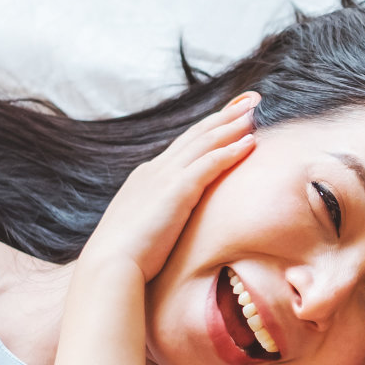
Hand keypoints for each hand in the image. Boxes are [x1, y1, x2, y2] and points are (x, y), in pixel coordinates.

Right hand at [79, 92, 258, 278]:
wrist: (109, 265)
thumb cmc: (125, 257)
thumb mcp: (142, 227)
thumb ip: (157, 216)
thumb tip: (170, 224)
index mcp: (147, 177)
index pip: (183, 146)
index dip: (208, 128)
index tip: (229, 116)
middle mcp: (155, 170)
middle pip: (197, 134)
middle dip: (225, 114)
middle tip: (251, 98)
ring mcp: (165, 177)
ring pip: (205, 142)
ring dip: (232, 124)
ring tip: (255, 110)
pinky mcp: (177, 190)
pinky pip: (210, 163)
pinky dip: (230, 150)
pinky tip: (250, 142)